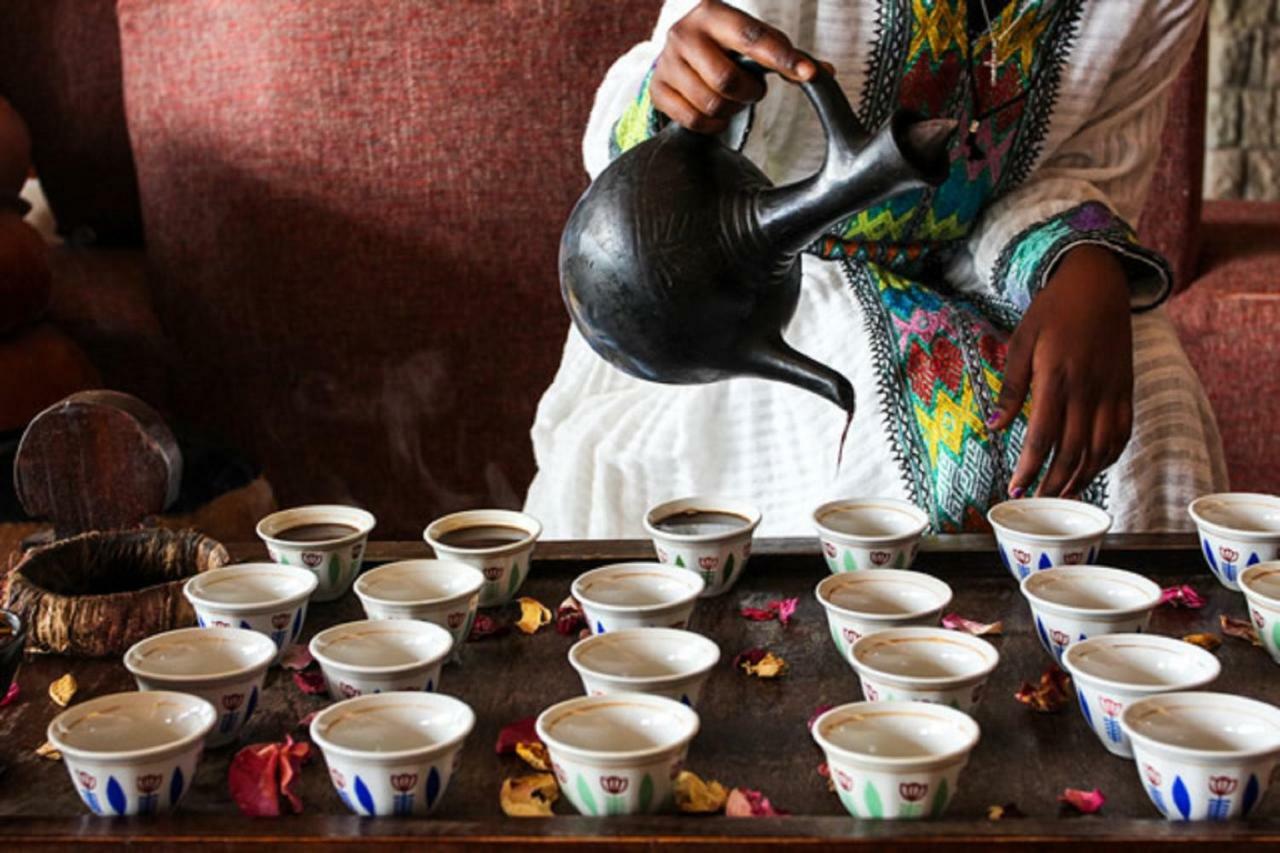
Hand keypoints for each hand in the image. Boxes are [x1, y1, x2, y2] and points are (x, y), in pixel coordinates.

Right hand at [651, 0, 819, 133]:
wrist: (678, 54)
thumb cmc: (725, 46)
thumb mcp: (752, 40)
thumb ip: (786, 55)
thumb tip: (825, 74)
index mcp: (711, 12)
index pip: (752, 37)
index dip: (782, 58)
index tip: (808, 75)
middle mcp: (683, 34)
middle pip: (727, 80)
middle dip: (750, 92)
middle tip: (753, 90)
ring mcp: (666, 64)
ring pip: (711, 104)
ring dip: (732, 109)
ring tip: (733, 98)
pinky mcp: (657, 91)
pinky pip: (694, 121)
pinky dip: (713, 124)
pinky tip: (716, 112)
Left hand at [988, 245, 1134, 497]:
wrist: (1099, 283)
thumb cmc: (1053, 311)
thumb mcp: (1022, 342)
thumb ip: (1011, 387)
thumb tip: (993, 426)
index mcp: (1057, 379)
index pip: (1042, 436)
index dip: (1029, 467)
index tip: (1016, 487)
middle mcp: (1088, 390)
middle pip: (1073, 450)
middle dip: (1053, 481)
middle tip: (1036, 500)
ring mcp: (1112, 391)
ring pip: (1100, 448)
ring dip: (1082, 476)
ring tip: (1062, 494)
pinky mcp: (1126, 389)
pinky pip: (1122, 432)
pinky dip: (1109, 456)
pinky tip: (1093, 469)